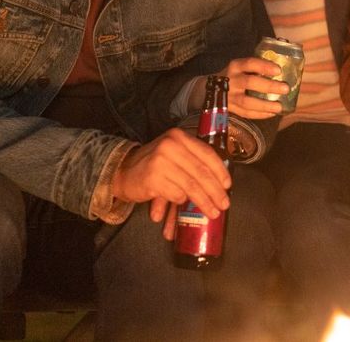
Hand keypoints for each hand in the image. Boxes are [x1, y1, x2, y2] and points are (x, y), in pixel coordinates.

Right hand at [111, 128, 231, 239]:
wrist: (122, 171)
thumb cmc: (153, 165)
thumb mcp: (173, 155)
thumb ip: (193, 162)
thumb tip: (220, 184)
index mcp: (179, 137)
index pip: (207, 153)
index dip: (220, 171)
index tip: (228, 185)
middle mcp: (170, 145)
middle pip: (201, 172)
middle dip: (215, 191)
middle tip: (224, 205)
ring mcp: (161, 161)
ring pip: (191, 186)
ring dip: (204, 202)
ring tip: (211, 212)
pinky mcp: (153, 178)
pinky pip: (176, 194)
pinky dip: (181, 201)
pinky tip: (181, 204)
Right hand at [213, 57, 286, 118]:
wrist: (208, 88)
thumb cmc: (234, 76)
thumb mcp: (240, 67)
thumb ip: (256, 68)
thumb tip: (282, 72)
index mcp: (235, 66)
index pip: (250, 63)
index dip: (264, 66)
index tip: (278, 70)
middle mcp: (231, 80)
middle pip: (249, 82)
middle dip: (268, 86)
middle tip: (285, 88)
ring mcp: (229, 96)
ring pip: (247, 102)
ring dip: (265, 105)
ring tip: (279, 107)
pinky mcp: (229, 109)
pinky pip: (245, 113)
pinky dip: (259, 114)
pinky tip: (272, 114)